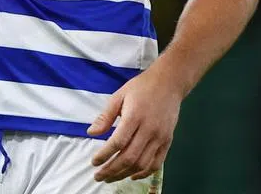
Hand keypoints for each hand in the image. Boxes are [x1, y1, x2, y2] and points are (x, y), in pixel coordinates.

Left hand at [86, 64, 182, 182]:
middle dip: (111, 170)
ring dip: (125, 174)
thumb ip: (106, 116)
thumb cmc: (141, 87)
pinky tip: (131, 176)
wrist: (169, 83)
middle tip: (98, 176)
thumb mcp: (119, 96)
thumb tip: (91, 132)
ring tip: (111, 177)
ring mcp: (160, 137)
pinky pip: (156, 163)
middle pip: (129, 157)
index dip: (104, 155)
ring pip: (142, 164)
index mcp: (135, 116)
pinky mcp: (168, 141)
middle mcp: (149, 130)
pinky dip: (143, 173)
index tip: (94, 162)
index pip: (118, 142)